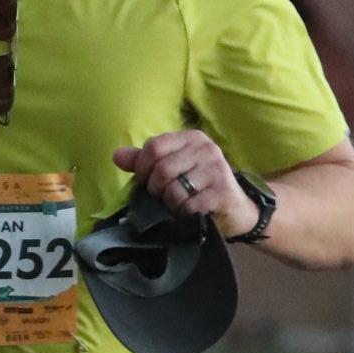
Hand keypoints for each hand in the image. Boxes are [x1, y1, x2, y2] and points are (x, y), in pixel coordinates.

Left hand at [112, 131, 257, 237]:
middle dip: (155, 189)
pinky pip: (187, 205)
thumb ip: (145, 162)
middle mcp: (207, 149)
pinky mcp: (222, 193)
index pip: (154, 146)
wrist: (237, 211)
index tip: (146, 181)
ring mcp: (217, 170)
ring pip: (173, 189)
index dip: (142, 168)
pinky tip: (189, 213)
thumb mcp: (174, 169)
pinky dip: (182, 214)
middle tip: (162, 198)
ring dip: (169, 204)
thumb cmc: (201, 188)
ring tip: (178, 205)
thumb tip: (117, 156)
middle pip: (162, 169)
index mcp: (192, 138)